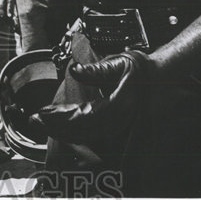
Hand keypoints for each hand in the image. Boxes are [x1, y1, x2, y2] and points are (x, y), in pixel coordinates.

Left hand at [25, 50, 155, 144]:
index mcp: (120, 106)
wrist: (165, 77)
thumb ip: (98, 70)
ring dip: (63, 132)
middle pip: (82, 131)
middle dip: (56, 127)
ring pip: (87, 136)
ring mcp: (120, 128)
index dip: (60, 118)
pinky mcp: (118, 128)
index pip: (83, 116)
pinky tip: (61, 129)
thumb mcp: (122, 62)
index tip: (41, 113)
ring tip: (44, 124)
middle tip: (35, 120)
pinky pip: (93, 136)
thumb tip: (75, 71)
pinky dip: (75, 133)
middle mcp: (120, 121)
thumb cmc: (144, 69)